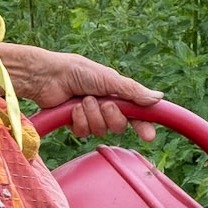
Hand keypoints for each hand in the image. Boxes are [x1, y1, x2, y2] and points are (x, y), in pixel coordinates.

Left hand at [0, 43, 161, 142]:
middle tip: (103, 103)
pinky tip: (72, 108)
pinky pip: (84, 132)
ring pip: (100, 130)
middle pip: (119, 126)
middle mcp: (105, 106)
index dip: (143, 126)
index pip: (136, 114)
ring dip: (92, 115)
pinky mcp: (75, 123)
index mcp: (117, 94)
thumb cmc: (78, 72)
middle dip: (111, 116)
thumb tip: (159, 97)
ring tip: (83, 101)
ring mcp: (90, 116)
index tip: (148, 136)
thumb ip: (133, 91)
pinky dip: (79, 120)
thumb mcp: (109, 79)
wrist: (49, 77)